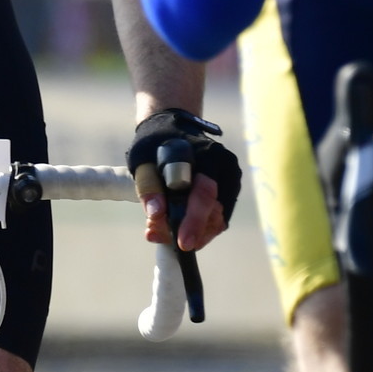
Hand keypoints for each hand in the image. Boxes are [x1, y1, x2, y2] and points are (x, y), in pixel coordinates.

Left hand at [127, 110, 240, 250]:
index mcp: (207, 157)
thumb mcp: (142, 160)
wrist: (170, 129)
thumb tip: (156, 215)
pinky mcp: (227, 190)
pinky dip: (196, 226)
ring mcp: (230, 180)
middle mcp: (225, 169)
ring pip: (217, 219)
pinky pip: (216, 216)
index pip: (205, 194)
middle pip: (214, 213)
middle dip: (188, 232)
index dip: (193, 221)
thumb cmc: (154, 143)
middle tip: (157, 236)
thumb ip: (148, 187)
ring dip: (190, 232)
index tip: (183, 243)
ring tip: (158, 231)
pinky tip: (172, 226)